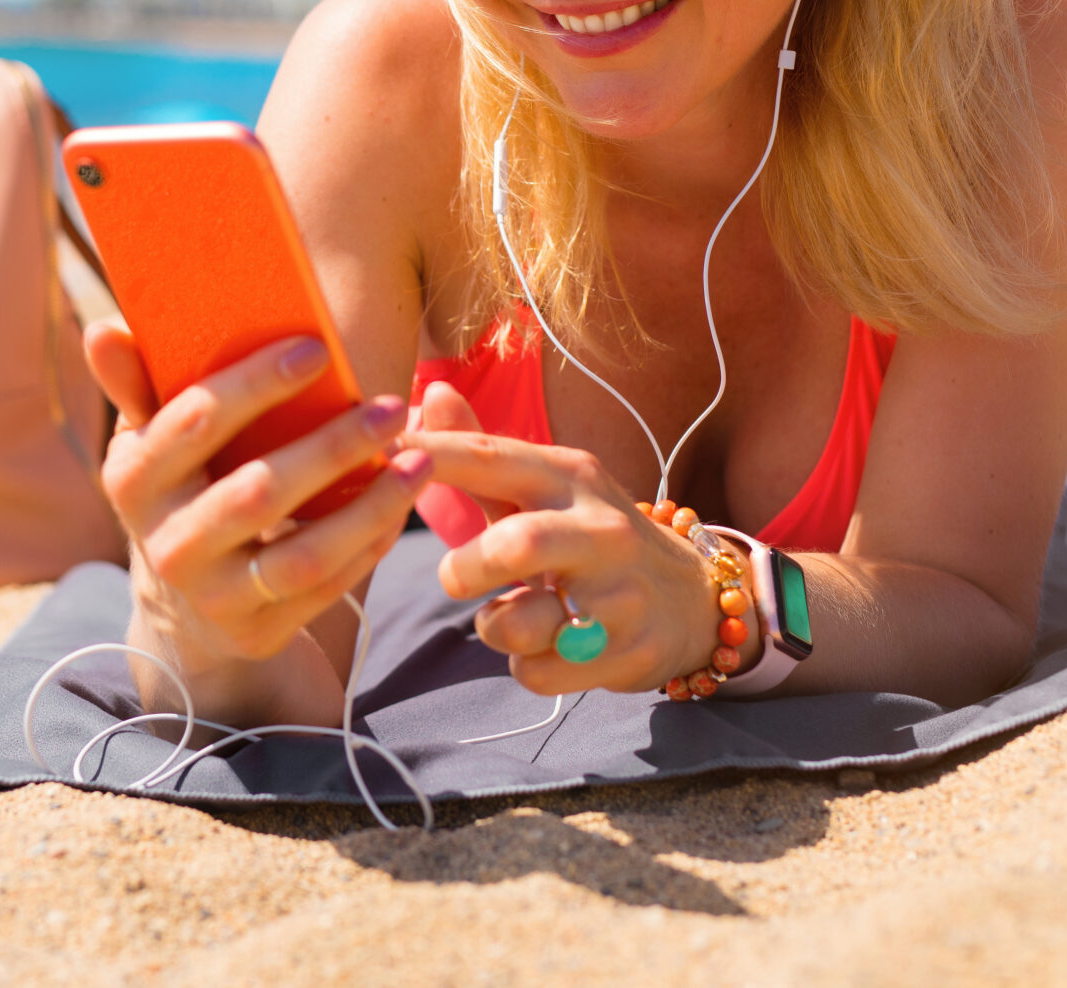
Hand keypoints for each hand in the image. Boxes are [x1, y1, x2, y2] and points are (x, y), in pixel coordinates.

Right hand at [84, 320, 432, 696]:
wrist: (180, 603)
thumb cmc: (178, 487)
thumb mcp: (148, 440)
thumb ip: (135, 383)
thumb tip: (101, 328)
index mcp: (133, 480)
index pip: (197, 421)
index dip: (257, 383)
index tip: (317, 348)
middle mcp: (167, 543)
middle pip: (258, 491)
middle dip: (331, 447)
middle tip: (387, 406)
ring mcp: (213, 594)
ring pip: (302, 554)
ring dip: (369, 507)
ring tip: (417, 463)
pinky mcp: (256, 629)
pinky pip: (325, 587)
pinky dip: (368, 546)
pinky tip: (399, 507)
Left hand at [413, 424, 721, 694]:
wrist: (690, 599)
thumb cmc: (589, 536)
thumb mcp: (544, 485)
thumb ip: (479, 450)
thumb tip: (426, 394)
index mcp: (570, 475)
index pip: (491, 456)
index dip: (429, 454)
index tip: (376, 453)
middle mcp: (600, 528)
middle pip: (517, 545)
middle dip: (467, 567)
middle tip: (454, 577)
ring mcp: (620, 594)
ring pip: (521, 622)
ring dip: (495, 626)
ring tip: (513, 614)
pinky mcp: (627, 651)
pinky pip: (539, 671)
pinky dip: (525, 665)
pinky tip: (548, 647)